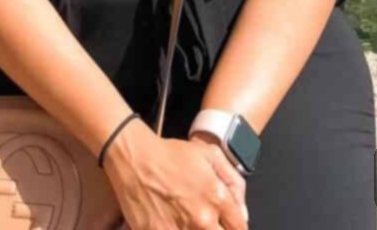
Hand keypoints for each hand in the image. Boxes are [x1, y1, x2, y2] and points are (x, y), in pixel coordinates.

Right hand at [104, 122, 246, 229]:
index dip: (236, 227)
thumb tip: (242, 212)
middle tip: (207, 222)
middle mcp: (201, 219)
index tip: (229, 226)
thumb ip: (233, 182)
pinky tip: (173, 224)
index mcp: (216, 198)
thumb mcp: (209, 154)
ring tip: (189, 222)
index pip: (239, 228)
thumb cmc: (170, 155)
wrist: (135, 158)